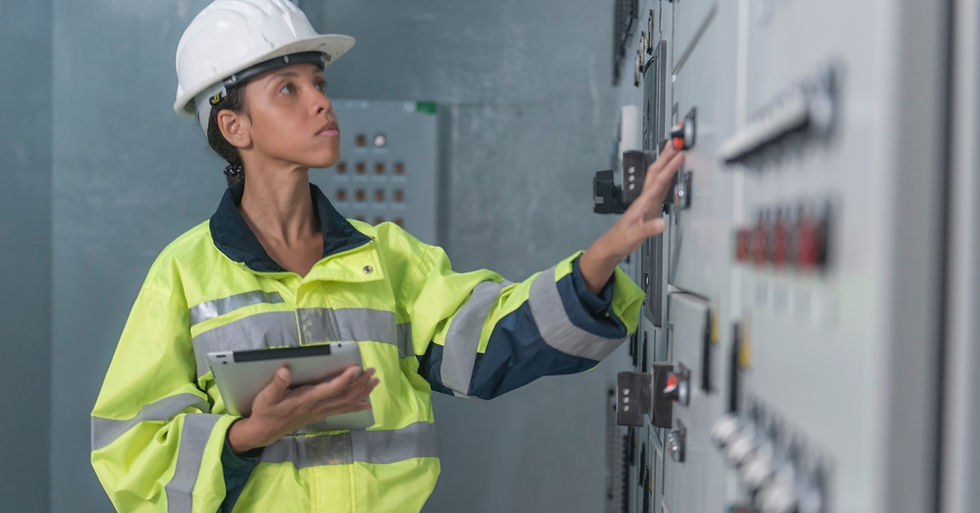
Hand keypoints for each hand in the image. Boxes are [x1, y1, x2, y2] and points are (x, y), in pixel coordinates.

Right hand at [227, 365, 378, 453]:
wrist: (265, 431)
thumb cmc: (266, 411)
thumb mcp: (266, 397)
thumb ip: (277, 384)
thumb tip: (285, 370)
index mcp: (306, 399)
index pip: (330, 389)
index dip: (344, 379)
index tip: (356, 368)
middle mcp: (317, 406)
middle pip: (344, 396)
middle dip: (360, 384)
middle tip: (373, 372)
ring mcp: (320, 412)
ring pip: (346, 403)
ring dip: (362, 392)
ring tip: (375, 382)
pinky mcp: (320, 414)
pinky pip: (342, 410)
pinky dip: (356, 405)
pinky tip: (366, 403)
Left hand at [579, 141, 684, 293]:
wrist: (613, 245)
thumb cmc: (621, 240)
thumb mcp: (634, 237)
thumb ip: (648, 230)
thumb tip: (662, 223)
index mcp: (642, 203)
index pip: (658, 181)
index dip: (670, 168)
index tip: (679, 155)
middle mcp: (644, 199)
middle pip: (656, 173)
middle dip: (666, 157)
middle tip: (676, 142)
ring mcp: (647, 202)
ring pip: (658, 177)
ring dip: (666, 163)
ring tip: (674, 151)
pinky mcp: (649, 207)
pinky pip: (660, 187)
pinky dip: (668, 177)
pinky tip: (672, 174)